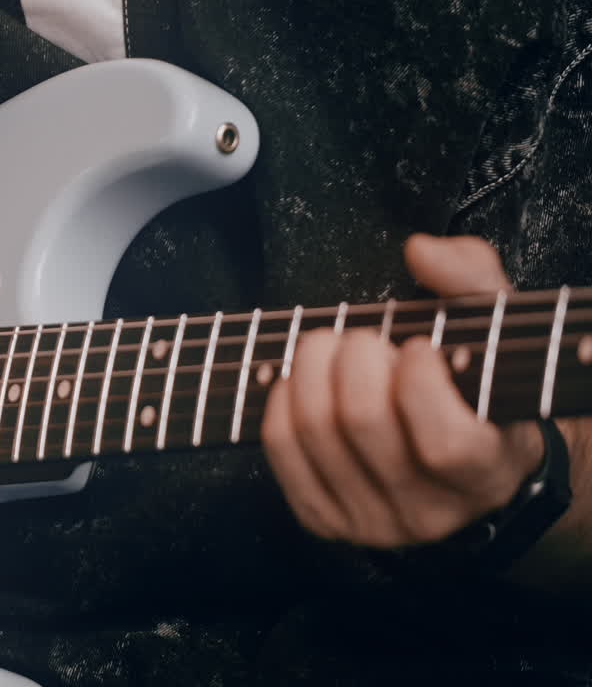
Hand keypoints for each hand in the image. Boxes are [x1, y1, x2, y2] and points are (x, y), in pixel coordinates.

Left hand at [261, 234, 545, 547]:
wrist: (454, 453)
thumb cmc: (472, 380)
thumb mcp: (493, 327)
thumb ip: (472, 279)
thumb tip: (420, 250)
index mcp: (488, 474)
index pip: (446, 445)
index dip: (421, 381)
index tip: (419, 344)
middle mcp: (431, 513)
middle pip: (364, 423)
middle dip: (354, 356)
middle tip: (362, 337)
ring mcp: (373, 523)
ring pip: (316, 431)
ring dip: (312, 368)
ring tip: (332, 348)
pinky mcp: (324, 518)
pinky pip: (280, 447)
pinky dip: (281, 399)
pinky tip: (300, 380)